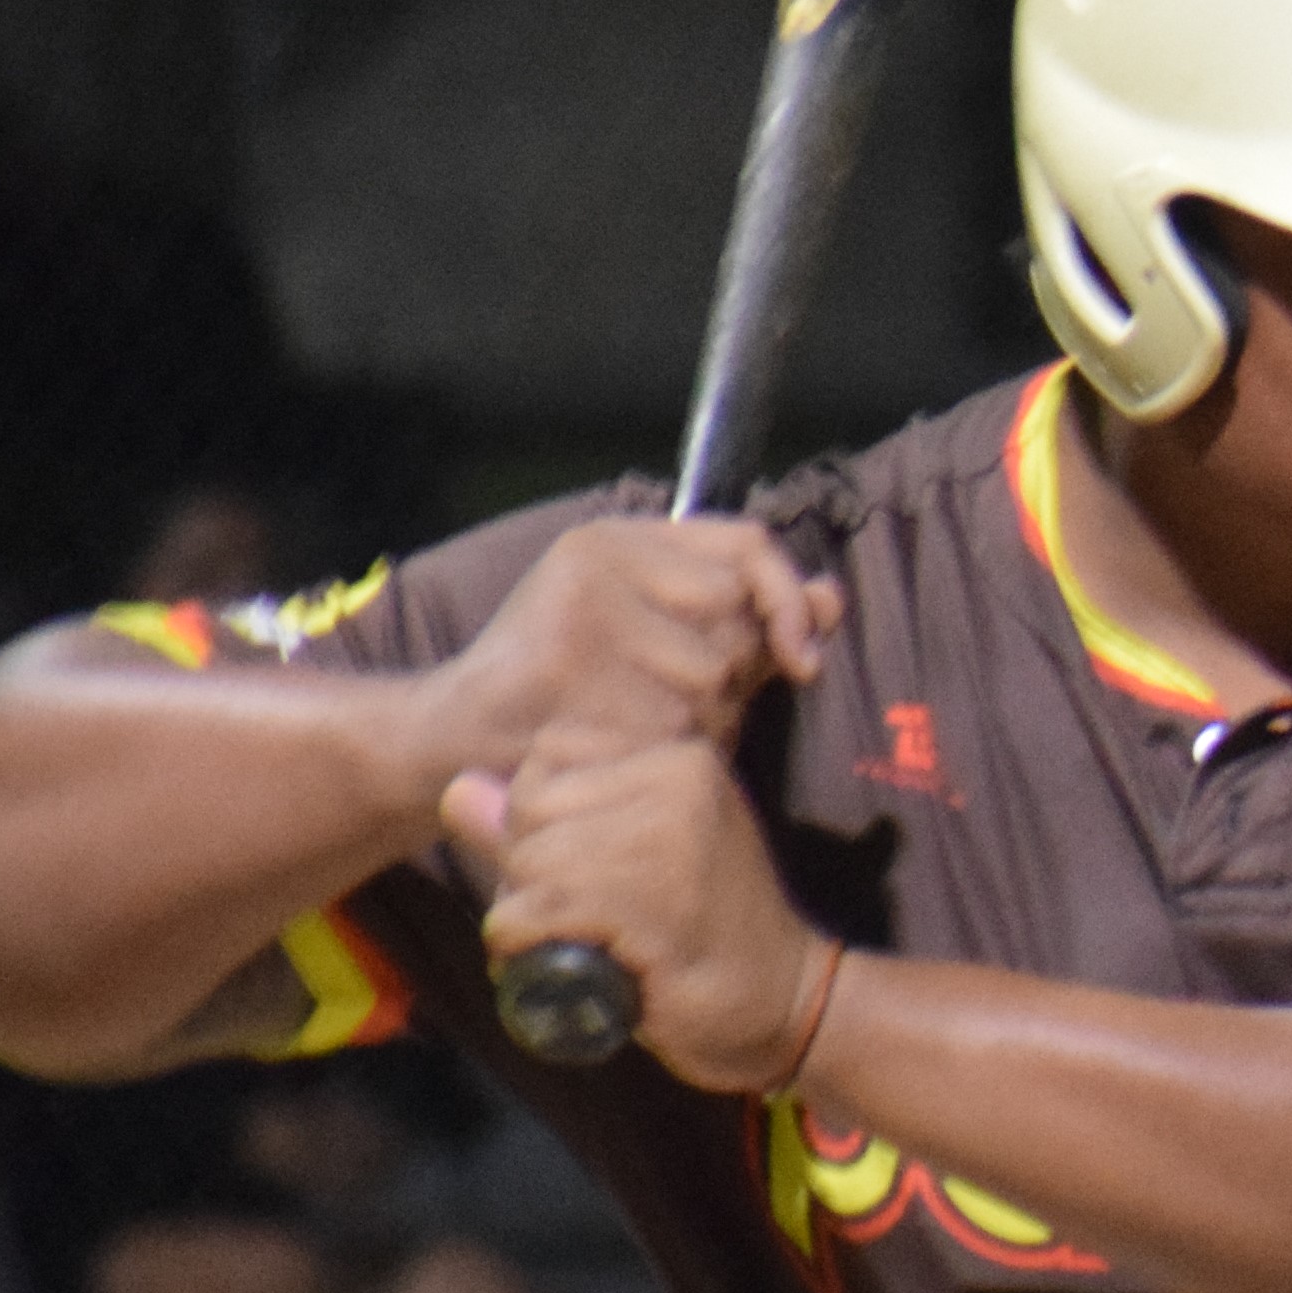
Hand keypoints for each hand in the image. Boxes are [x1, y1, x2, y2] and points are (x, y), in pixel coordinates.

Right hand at [402, 519, 841, 806]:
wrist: (457, 743)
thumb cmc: (575, 701)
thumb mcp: (666, 649)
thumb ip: (752, 624)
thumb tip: (834, 598)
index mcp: (624, 539)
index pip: (749, 546)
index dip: (789, 603)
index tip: (804, 662)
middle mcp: (603, 554)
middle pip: (736, 615)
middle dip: (729, 680)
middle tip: (671, 710)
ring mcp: (581, 601)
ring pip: (709, 672)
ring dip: (694, 722)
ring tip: (635, 730)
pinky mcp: (563, 654)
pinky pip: (664, 714)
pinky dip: (658, 749)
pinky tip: (619, 753)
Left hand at [446, 733, 835, 1094]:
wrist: (788, 1006)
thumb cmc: (704, 937)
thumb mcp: (633, 860)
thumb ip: (546, 823)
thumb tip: (456, 791)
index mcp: (680, 758)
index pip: (552, 753)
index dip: (536, 815)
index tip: (570, 868)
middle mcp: (678, 783)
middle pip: (533, 804)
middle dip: (523, 867)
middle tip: (558, 918)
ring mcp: (668, 842)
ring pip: (531, 858)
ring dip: (520, 912)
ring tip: (552, 946)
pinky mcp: (651, 906)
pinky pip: (538, 908)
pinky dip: (520, 942)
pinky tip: (543, 963)